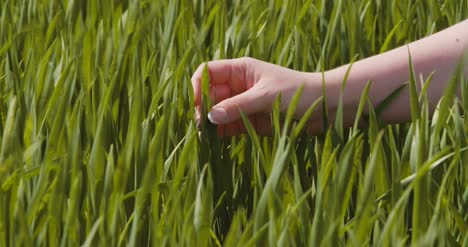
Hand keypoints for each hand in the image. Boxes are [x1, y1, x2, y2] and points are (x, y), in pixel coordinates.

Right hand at [191, 57, 328, 135]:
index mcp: (240, 70)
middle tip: (202, 126)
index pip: (208, 72)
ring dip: (210, 123)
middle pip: (210, 95)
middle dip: (203, 108)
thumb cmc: (298, 91)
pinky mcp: (249, 121)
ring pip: (217, 112)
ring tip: (206, 136)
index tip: (198, 103)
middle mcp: (238, 85)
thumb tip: (210, 116)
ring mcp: (243, 104)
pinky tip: (215, 141)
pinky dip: (221, 133)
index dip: (199, 86)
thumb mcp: (266, 96)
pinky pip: (228, 126)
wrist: (324, 106)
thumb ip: (238, 106)